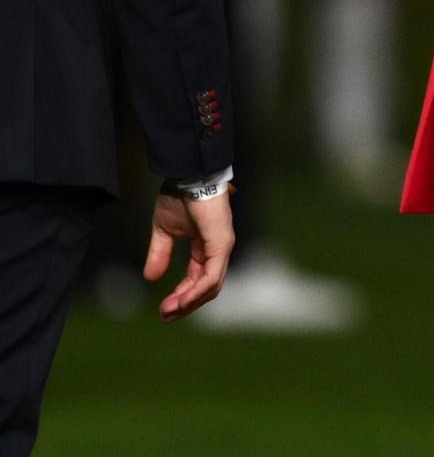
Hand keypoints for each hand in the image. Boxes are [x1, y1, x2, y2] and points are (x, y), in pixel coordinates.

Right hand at [143, 191, 234, 322]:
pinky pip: (212, 276)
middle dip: (185, 305)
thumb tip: (150, 277)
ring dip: (190, 302)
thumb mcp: (164, 231)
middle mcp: (217, 250)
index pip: (198, 279)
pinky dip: (197, 291)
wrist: (189, 176)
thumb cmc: (179, 197)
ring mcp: (222, 247)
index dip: (182, 296)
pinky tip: (182, 300)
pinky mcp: (222, 244)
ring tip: (170, 311)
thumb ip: (160, 253)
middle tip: (165, 316)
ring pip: (211, 286)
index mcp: (205, 247)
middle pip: (206, 287)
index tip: (164, 309)